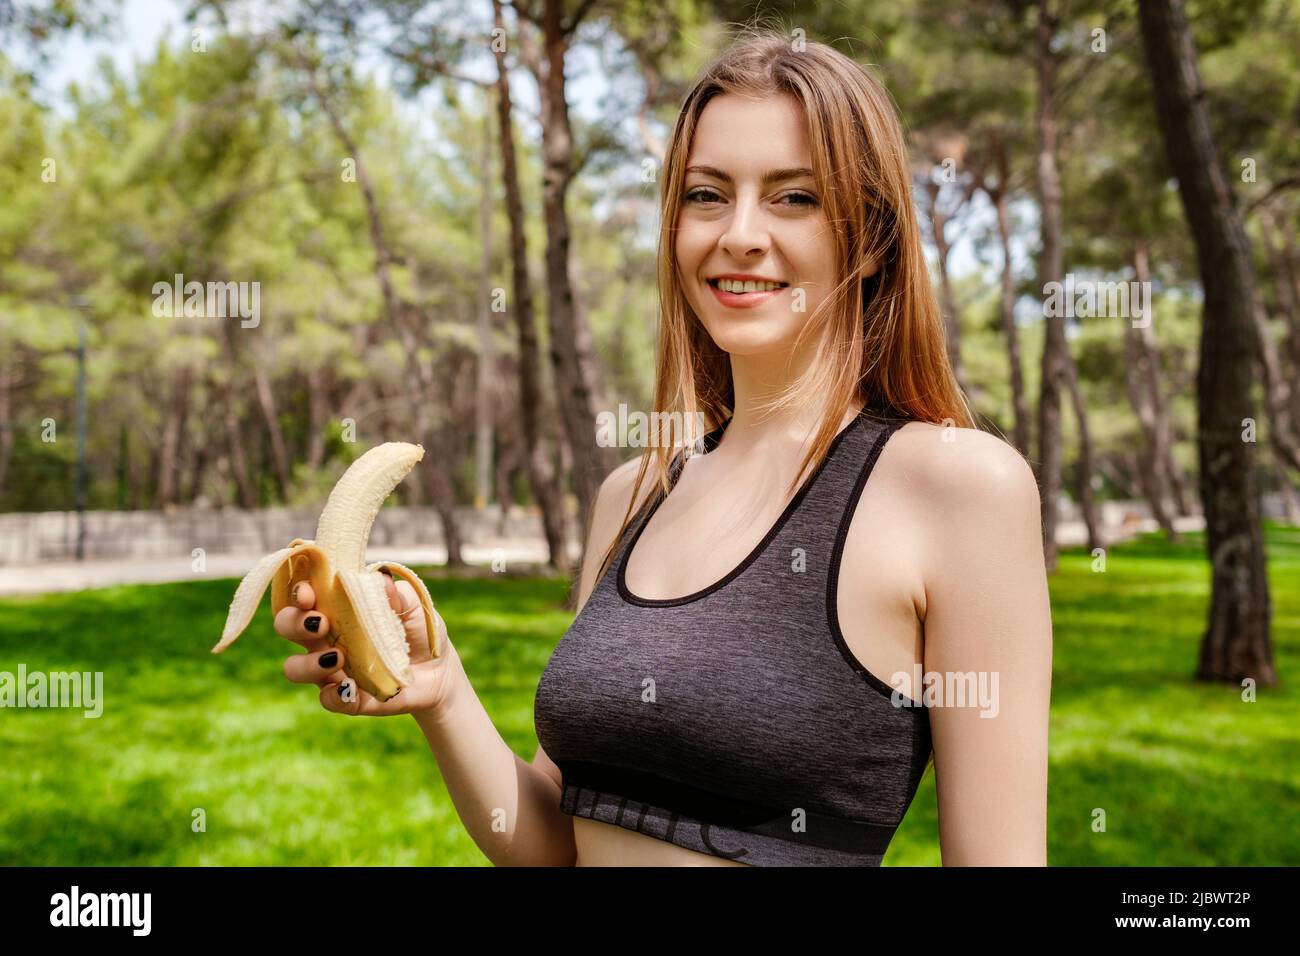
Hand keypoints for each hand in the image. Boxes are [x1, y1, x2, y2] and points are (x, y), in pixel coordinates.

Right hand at [274, 570, 463, 717]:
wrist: (440, 670)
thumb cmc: (419, 629)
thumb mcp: (415, 605)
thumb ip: (396, 592)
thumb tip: (381, 578)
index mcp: (336, 608)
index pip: (304, 595)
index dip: (297, 591)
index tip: (308, 593)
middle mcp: (325, 637)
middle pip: (286, 626)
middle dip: (294, 623)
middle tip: (321, 623)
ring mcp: (332, 670)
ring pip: (294, 668)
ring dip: (309, 662)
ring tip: (338, 657)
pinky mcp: (348, 698)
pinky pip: (327, 699)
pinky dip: (335, 695)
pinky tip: (351, 688)